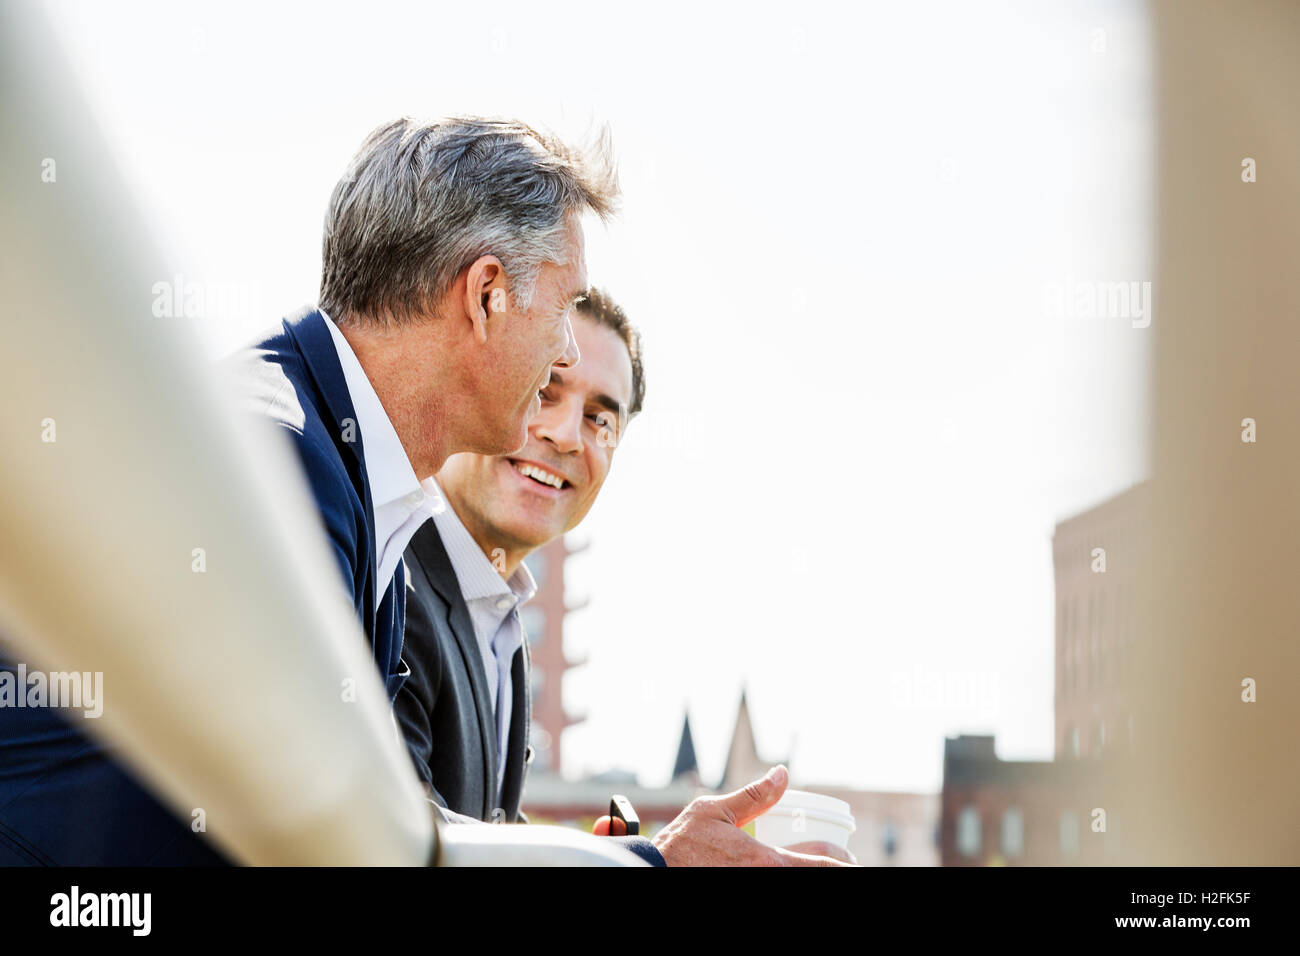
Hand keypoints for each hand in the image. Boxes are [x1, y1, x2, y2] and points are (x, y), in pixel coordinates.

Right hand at [599, 765, 854, 865]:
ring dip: (807, 871)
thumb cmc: (680, 845)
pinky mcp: (743, 895)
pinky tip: (782, 866)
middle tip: (839, 861)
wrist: (653, 874)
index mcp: (765, 861)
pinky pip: (775, 886)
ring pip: (796, 883)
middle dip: (832, 868)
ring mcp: (754, 890)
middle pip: (816, 879)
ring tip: (814, 861)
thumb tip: (782, 772)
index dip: (842, 861)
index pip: (821, 864)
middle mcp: (764, 882)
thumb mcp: (714, 811)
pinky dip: (783, 874)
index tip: (851, 858)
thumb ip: (753, 795)